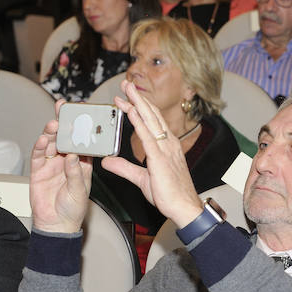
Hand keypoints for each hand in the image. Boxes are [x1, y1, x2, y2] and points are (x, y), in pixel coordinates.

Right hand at [29, 100, 92, 232]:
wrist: (57, 224)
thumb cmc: (74, 208)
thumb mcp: (80, 190)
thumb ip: (75, 173)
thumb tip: (72, 156)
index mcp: (83, 162)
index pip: (83, 141)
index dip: (82, 127)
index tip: (83, 113)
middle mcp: (67, 160)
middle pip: (65, 137)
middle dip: (64, 122)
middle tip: (63, 110)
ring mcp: (52, 164)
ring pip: (51, 143)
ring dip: (52, 133)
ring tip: (54, 125)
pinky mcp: (38, 171)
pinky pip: (38, 156)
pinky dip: (39, 146)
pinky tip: (42, 139)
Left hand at [102, 80, 203, 227]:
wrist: (184, 207)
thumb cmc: (169, 194)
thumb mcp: (141, 178)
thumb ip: (124, 168)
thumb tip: (107, 161)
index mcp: (166, 147)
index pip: (152, 121)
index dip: (139, 107)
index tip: (127, 97)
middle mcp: (168, 143)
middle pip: (151, 115)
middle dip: (138, 98)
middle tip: (126, 84)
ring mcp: (165, 149)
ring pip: (150, 120)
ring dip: (137, 102)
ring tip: (126, 89)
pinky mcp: (160, 158)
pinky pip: (148, 135)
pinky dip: (139, 121)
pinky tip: (130, 111)